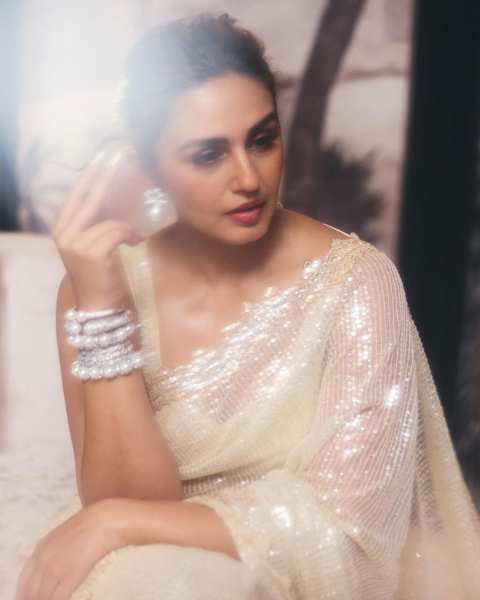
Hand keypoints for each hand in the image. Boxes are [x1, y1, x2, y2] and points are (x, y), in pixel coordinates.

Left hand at [14, 500, 125, 599]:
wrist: (102, 521)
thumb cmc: (87, 525)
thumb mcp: (62, 535)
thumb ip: (50, 551)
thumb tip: (47, 568)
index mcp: (40, 549)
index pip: (24, 581)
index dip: (25, 594)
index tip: (29, 598)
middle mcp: (43, 561)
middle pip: (29, 592)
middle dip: (33, 599)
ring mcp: (55, 569)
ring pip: (42, 597)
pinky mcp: (69, 577)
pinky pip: (57, 598)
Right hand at [52, 147, 144, 309]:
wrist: (98, 305)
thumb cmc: (101, 275)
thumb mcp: (94, 245)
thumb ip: (99, 223)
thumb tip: (118, 198)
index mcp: (63, 229)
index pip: (77, 195)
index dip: (91, 175)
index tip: (103, 157)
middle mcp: (64, 234)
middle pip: (88, 198)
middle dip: (105, 177)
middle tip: (119, 157)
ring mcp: (76, 244)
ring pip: (110, 221)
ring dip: (127, 228)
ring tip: (135, 238)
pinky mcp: (92, 253)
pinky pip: (117, 232)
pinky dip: (130, 236)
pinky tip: (136, 243)